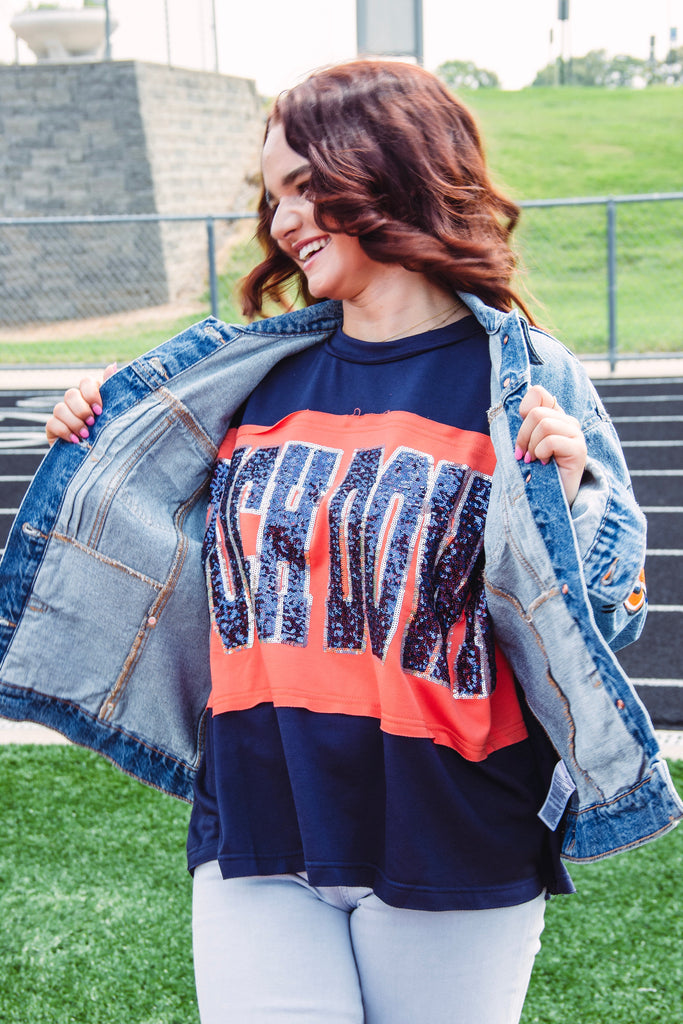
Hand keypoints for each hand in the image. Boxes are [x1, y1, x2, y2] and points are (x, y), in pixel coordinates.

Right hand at [45, 362, 116, 446]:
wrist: (100, 460)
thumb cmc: (112, 434)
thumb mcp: (116, 414)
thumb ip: (114, 390)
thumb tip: (113, 364)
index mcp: (92, 395)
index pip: (86, 382)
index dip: (91, 394)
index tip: (100, 410)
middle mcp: (76, 402)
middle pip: (70, 394)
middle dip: (81, 409)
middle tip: (93, 422)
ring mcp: (63, 414)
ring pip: (59, 408)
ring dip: (74, 422)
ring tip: (86, 434)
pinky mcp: (53, 428)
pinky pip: (52, 422)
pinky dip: (64, 431)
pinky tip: (75, 440)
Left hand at [515, 384, 586, 506]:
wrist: (550, 500)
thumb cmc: (534, 473)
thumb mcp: (524, 445)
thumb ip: (523, 425)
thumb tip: (518, 403)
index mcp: (554, 417)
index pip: (538, 392)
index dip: (524, 408)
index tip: (523, 434)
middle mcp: (567, 422)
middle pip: (536, 412)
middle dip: (523, 436)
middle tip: (524, 455)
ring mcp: (576, 435)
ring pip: (544, 424)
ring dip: (532, 446)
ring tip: (535, 461)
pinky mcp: (579, 450)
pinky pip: (551, 441)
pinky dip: (541, 453)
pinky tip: (544, 464)